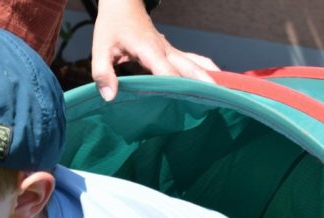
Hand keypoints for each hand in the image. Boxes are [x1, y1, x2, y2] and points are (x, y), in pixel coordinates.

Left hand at [91, 0, 218, 100]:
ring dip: (208, 78)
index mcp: (149, 49)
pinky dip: (204, 71)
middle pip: (190, 67)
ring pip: (195, 63)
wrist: (123, 6)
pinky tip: (213, 83)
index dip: (176, 87)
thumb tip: (110, 96)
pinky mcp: (171, 52)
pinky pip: (192, 61)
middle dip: (203, 83)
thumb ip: (103, 73)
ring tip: (222, 95)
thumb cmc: (112, 28)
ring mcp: (171, 50)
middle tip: (217, 101)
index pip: (166, 72)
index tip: (186, 103)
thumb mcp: (100, 50)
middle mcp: (165, 50)